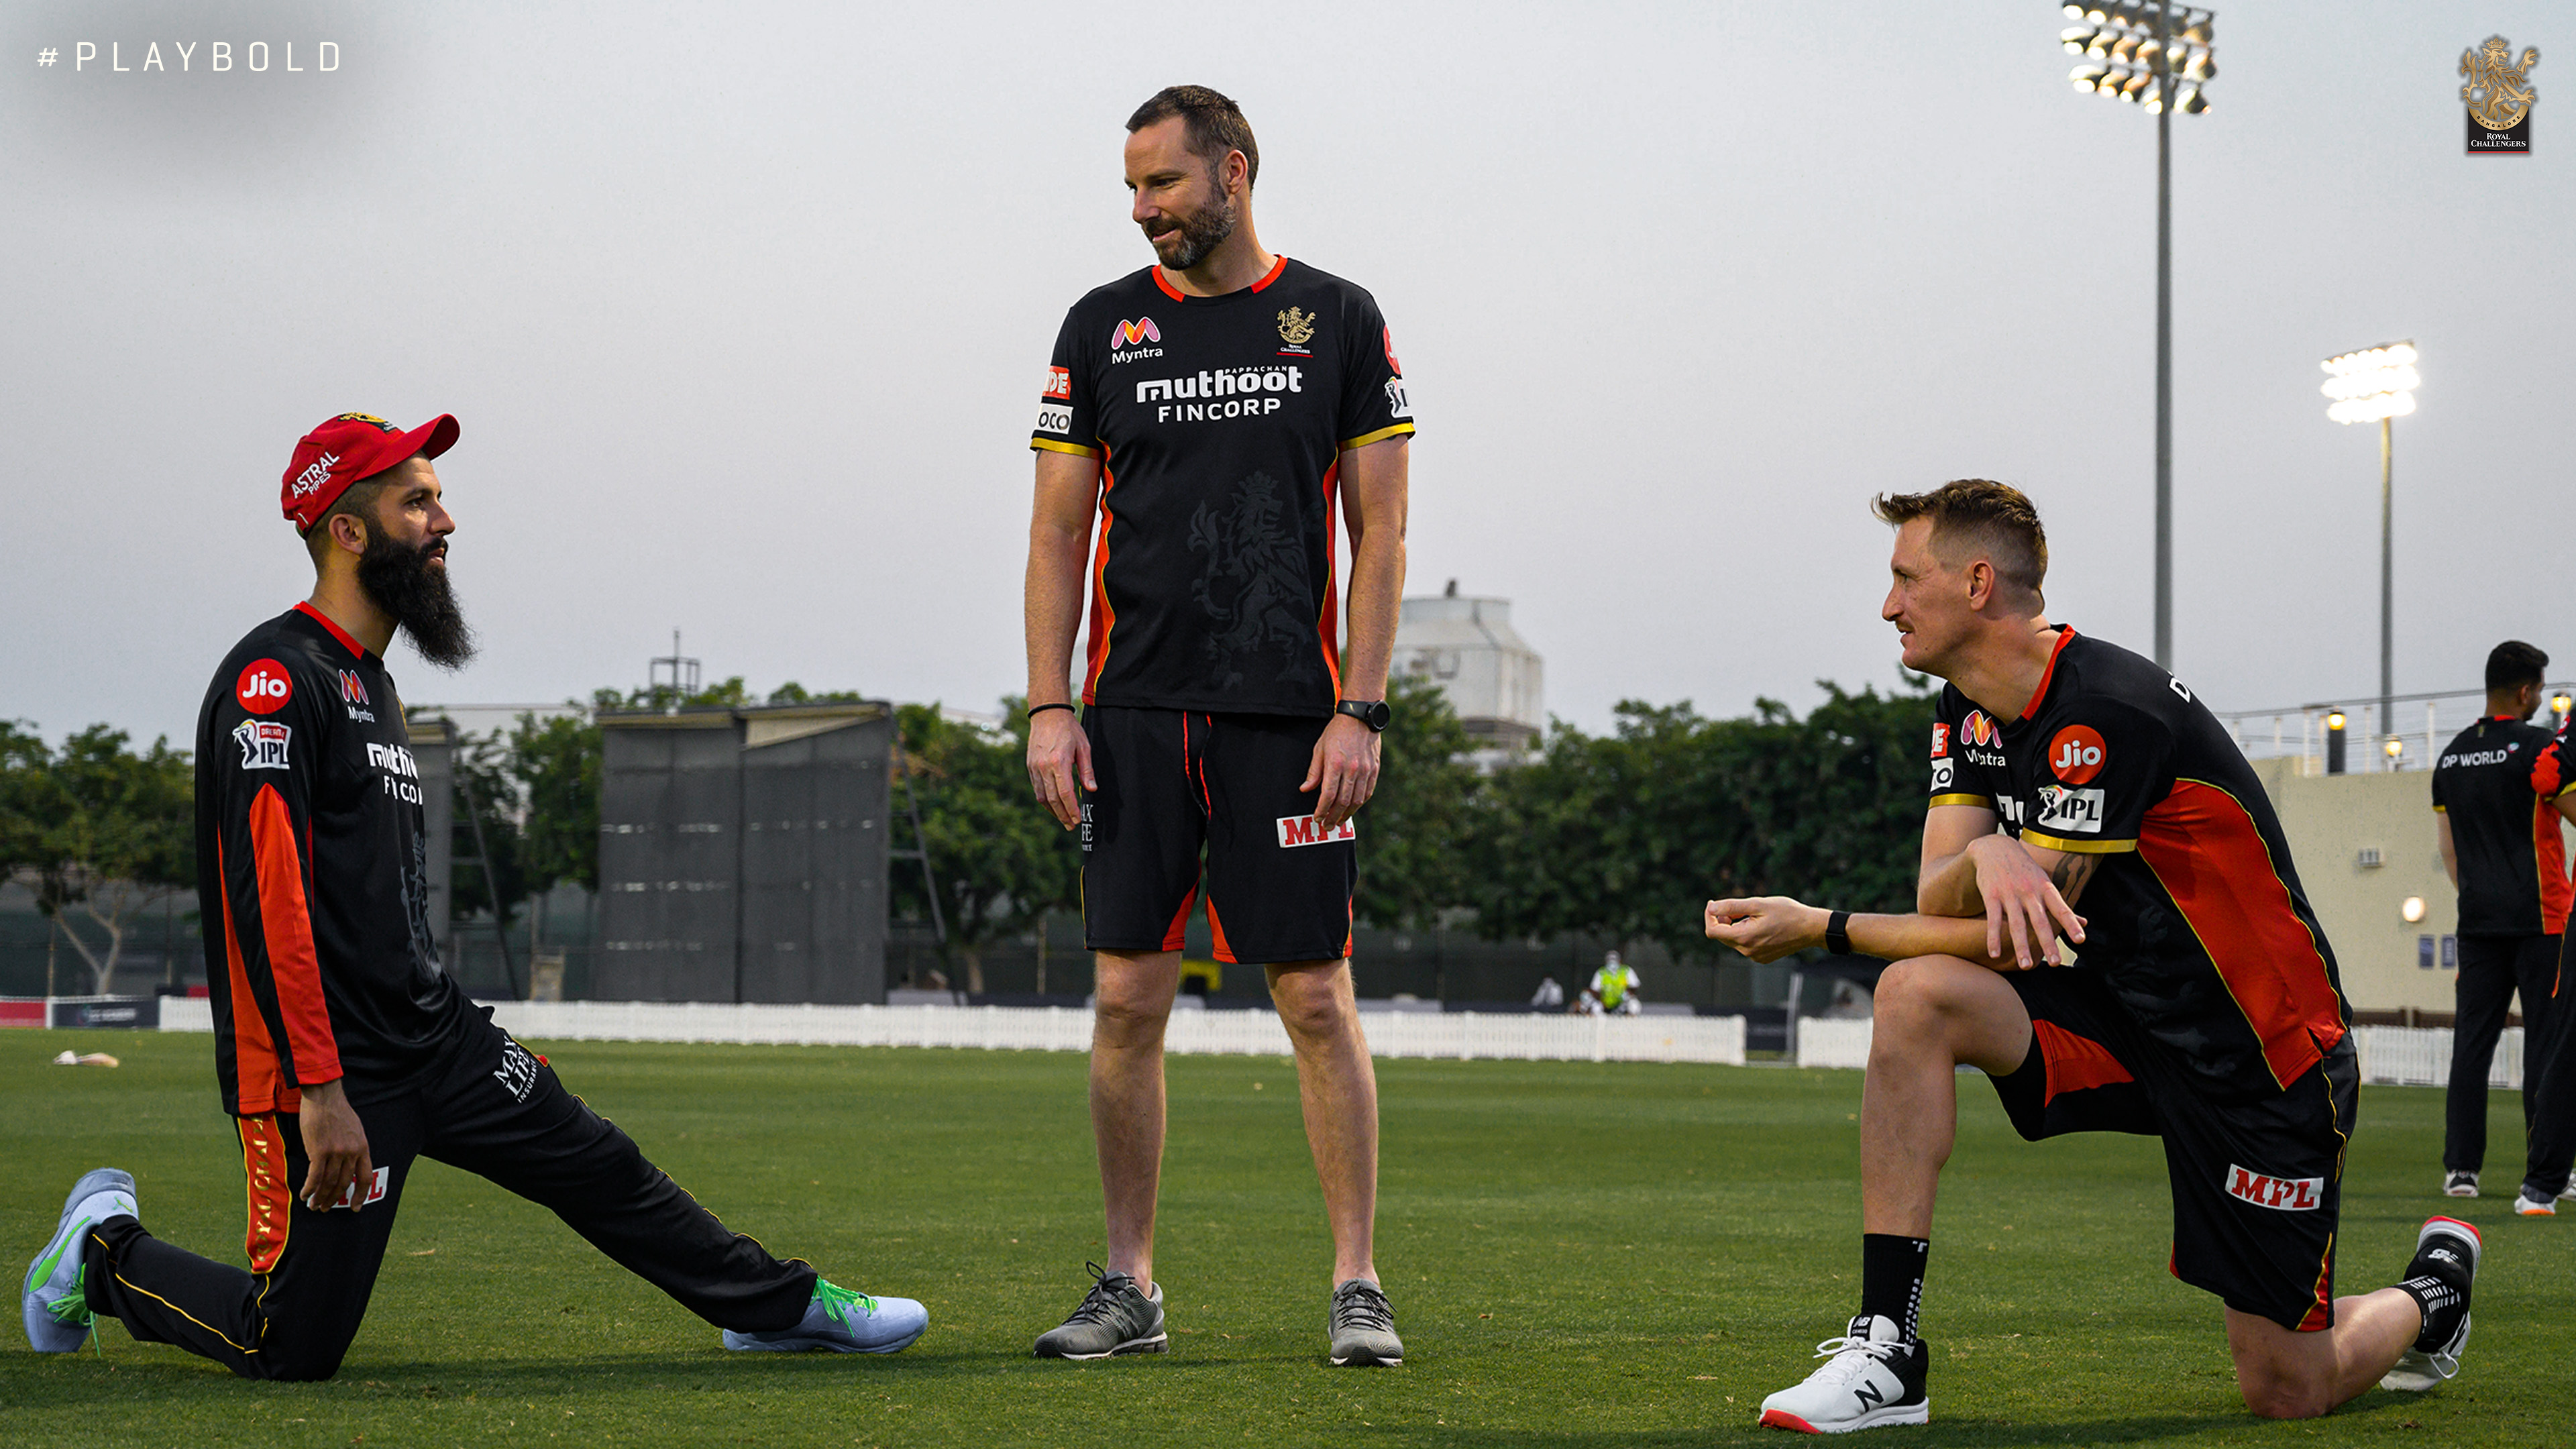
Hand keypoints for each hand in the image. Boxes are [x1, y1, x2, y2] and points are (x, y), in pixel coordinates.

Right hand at [295, 1078, 373, 1211]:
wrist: (324, 1097)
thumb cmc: (337, 1112)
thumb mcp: (355, 1130)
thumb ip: (353, 1148)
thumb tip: (347, 1165)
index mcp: (362, 1148)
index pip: (365, 1177)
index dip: (361, 1195)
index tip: (355, 1207)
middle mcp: (351, 1152)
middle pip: (344, 1184)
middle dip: (334, 1199)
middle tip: (325, 1208)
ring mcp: (336, 1152)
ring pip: (328, 1183)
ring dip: (320, 1197)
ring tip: (313, 1205)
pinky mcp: (319, 1151)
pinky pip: (314, 1177)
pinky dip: (309, 1189)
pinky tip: (305, 1195)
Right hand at [1025, 708, 1094, 829]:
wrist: (1047, 715)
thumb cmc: (1069, 730)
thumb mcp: (1084, 747)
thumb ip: (1087, 771)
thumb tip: (1091, 790)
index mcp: (1059, 762)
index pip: (1065, 793)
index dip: (1072, 809)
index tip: (1078, 819)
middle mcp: (1044, 767)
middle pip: (1053, 799)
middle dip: (1063, 815)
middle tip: (1071, 826)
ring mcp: (1035, 768)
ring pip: (1042, 797)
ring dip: (1053, 811)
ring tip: (1063, 820)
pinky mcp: (1030, 767)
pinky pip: (1037, 789)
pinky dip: (1045, 800)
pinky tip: (1053, 805)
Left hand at [1301, 714, 1381, 828]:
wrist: (1361, 717)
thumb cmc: (1336, 732)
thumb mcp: (1319, 748)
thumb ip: (1314, 771)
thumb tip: (1305, 789)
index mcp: (1335, 763)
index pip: (1328, 794)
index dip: (1322, 809)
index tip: (1317, 817)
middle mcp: (1352, 769)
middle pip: (1343, 801)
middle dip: (1333, 817)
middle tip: (1327, 826)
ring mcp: (1365, 770)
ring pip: (1357, 800)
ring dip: (1347, 814)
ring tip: (1339, 821)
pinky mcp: (1374, 769)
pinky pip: (1367, 792)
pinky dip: (1359, 803)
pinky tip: (1352, 809)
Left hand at [1705, 896, 1825, 964]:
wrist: (1811, 928)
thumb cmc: (1787, 913)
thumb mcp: (1757, 904)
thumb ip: (1731, 906)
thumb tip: (1711, 907)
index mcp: (1744, 938)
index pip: (1712, 931)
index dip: (1709, 916)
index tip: (1714, 904)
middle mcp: (1747, 952)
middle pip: (1722, 936)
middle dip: (1723, 920)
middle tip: (1736, 907)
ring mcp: (1755, 957)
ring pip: (1734, 940)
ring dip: (1735, 926)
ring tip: (1753, 915)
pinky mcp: (1762, 958)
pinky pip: (1746, 945)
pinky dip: (1746, 934)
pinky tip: (1761, 925)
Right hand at [1964, 835, 2084, 968]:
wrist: (1995, 848)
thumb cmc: (2025, 871)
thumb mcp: (2045, 884)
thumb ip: (2062, 907)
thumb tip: (2085, 923)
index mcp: (2046, 889)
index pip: (2061, 909)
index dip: (2071, 924)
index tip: (2080, 940)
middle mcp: (2029, 891)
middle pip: (2040, 921)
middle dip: (2047, 942)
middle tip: (2054, 963)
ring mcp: (2010, 894)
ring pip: (2016, 924)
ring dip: (2021, 946)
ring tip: (2026, 966)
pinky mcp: (1991, 895)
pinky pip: (1993, 920)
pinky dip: (1993, 938)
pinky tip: (1994, 954)